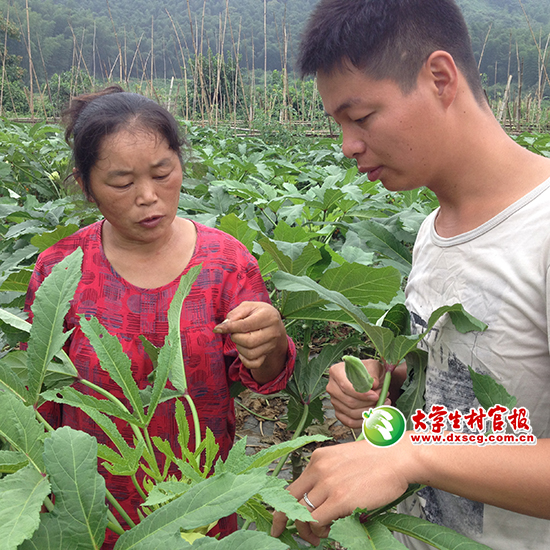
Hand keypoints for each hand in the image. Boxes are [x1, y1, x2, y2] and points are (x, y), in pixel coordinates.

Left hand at [213, 301, 287, 379]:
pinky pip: (254, 364)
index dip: (229, 328)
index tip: (218, 328)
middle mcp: (273, 332)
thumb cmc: (257, 313)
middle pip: (249, 342)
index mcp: (269, 316)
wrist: (273, 323)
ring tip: (240, 339)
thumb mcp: (247, 307)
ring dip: (239, 348)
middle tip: (234, 332)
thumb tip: (223, 326)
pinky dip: (245, 360)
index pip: (245, 325)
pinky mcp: (268, 355)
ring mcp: (272, 345)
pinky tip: (243, 351)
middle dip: (236, 338)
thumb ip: (235, 314)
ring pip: (250, 354)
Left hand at [271, 439, 411, 544]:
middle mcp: (318, 468)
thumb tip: (320, 500)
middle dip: (286, 521)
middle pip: (290, 500)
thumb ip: (328, 476)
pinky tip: (328, 532)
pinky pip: (317, 520)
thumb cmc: (378, 460)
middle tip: (293, 533)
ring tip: (319, 535)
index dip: (282, 506)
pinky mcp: (340, 499)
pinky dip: (318, 530)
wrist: (398, 457)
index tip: (279, 520)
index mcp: (318, 458)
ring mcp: (328, 483)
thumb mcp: (344, 460)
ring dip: (307, 529)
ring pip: (303, 513)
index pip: (291, 486)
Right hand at [327, 359, 389, 428]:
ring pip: (351, 413)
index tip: (375, 396)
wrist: (368, 377)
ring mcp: (334, 401)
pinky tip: (374, 414)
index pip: (346, 387)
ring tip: (381, 403)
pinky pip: (350, 422)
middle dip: (369, 403)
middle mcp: (332, 387)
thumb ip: (373, 373)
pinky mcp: (338, 412)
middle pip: (350, 402)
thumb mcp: (373, 366)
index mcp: (336, 372)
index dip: (362, 394)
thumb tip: (373, 385)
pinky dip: (364, 421)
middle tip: (382, 398)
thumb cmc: (369, 370)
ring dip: (369, 411)